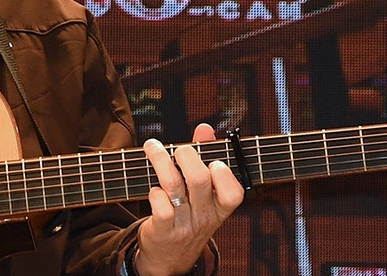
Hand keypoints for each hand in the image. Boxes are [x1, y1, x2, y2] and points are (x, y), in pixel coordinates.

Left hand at [133, 124, 243, 275]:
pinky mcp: (163, 231)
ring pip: (173, 185)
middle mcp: (205, 216)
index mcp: (220, 207)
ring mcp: (184, 224)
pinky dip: (154, 192)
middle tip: (178, 149)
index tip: (213, 162)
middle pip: (199, 179)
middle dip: (186, 155)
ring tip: (153, 147)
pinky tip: (153, 189)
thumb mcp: (203, 193)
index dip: (224, 174)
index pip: (234, 193)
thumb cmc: (188, 213)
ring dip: (160, 160)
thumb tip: (205, 128)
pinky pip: (159, 206)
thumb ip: (205, 156)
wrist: (170, 258)